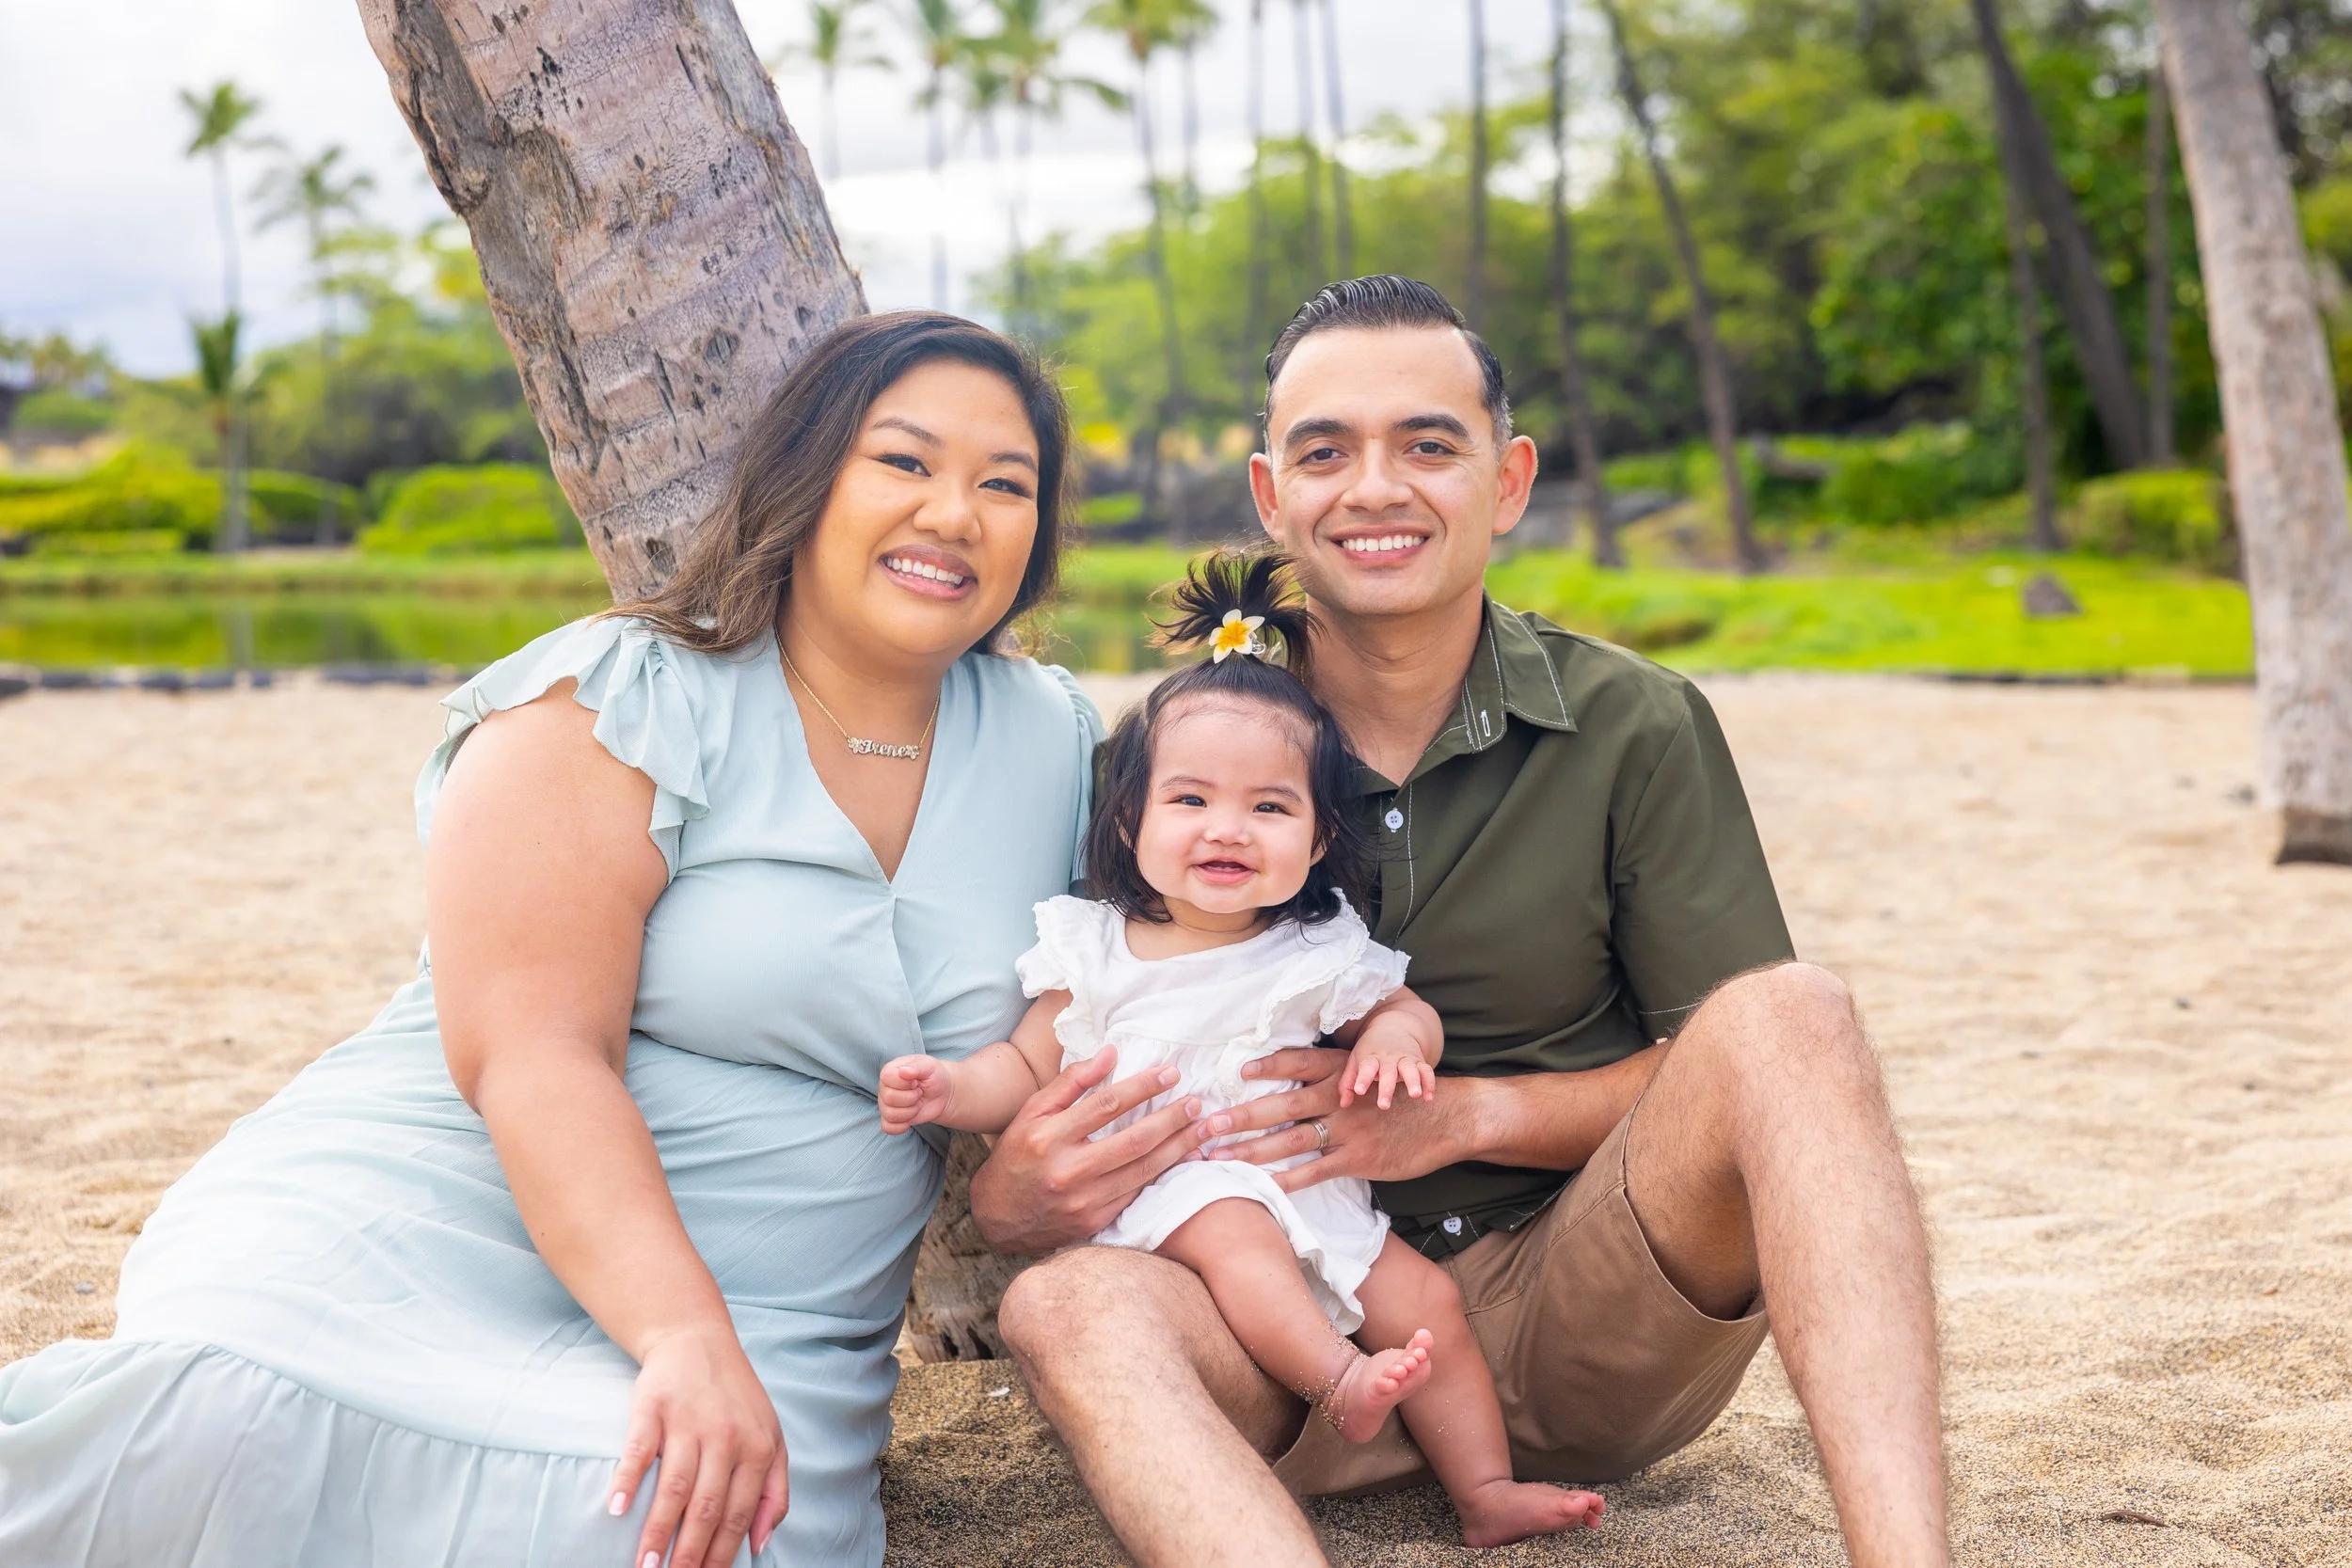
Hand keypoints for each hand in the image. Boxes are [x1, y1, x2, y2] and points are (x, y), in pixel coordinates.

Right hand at [608, 1321, 788, 1567]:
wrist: (697, 1340)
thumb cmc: (736, 1399)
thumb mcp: (771, 1438)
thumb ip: (774, 1491)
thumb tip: (762, 1544)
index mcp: (758, 1448)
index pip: (739, 1513)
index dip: (723, 1553)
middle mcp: (726, 1436)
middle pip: (707, 1506)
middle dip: (689, 1552)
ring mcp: (688, 1421)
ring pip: (674, 1485)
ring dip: (658, 1530)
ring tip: (646, 1565)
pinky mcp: (654, 1407)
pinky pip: (639, 1449)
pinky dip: (627, 1479)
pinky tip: (617, 1509)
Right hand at [878, 1054, 948, 1134]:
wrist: (942, 1093)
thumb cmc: (933, 1076)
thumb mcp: (929, 1066)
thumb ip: (917, 1066)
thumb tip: (904, 1071)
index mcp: (890, 1071)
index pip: (887, 1077)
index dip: (905, 1082)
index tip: (916, 1081)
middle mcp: (884, 1088)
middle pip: (889, 1098)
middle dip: (911, 1098)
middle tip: (919, 1093)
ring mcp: (886, 1105)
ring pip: (890, 1115)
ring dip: (910, 1111)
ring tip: (917, 1103)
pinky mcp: (891, 1120)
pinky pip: (888, 1128)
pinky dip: (902, 1126)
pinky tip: (912, 1117)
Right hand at [967, 1043, 1226, 1254]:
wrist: (997, 1217)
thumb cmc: (1017, 1154)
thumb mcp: (1032, 1112)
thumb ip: (1071, 1082)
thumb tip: (1110, 1053)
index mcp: (1048, 1137)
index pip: (1106, 1105)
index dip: (1143, 1087)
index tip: (1170, 1073)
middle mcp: (1067, 1171)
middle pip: (1133, 1141)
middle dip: (1172, 1119)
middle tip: (1197, 1102)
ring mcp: (1083, 1202)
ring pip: (1143, 1170)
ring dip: (1179, 1147)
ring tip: (1203, 1128)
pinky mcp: (1095, 1222)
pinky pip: (1137, 1193)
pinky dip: (1165, 1174)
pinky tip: (1185, 1158)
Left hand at [1215, 1047, 1467, 1191]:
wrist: (1447, 1116)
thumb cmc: (1402, 1097)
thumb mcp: (1367, 1076)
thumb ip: (1333, 1078)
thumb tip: (1296, 1080)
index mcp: (1340, 1072)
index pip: (1295, 1064)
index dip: (1265, 1066)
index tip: (1234, 1072)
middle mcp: (1338, 1097)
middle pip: (1280, 1105)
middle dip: (1240, 1117)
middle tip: (1205, 1126)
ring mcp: (1347, 1130)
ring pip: (1290, 1140)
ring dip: (1251, 1151)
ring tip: (1217, 1159)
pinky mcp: (1357, 1159)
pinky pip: (1314, 1171)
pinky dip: (1286, 1180)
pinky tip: (1261, 1187)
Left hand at [1340, 1013, 1436, 1109]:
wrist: (1393, 1027)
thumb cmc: (1370, 1050)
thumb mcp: (1355, 1061)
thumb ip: (1347, 1084)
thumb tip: (1343, 1105)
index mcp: (1371, 1057)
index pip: (1366, 1067)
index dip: (1362, 1078)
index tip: (1359, 1091)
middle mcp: (1389, 1057)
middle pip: (1388, 1072)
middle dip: (1386, 1088)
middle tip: (1383, 1106)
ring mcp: (1405, 1059)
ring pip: (1410, 1069)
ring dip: (1414, 1082)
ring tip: (1415, 1095)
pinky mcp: (1419, 1061)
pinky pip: (1427, 1071)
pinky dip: (1429, 1083)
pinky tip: (1429, 1098)